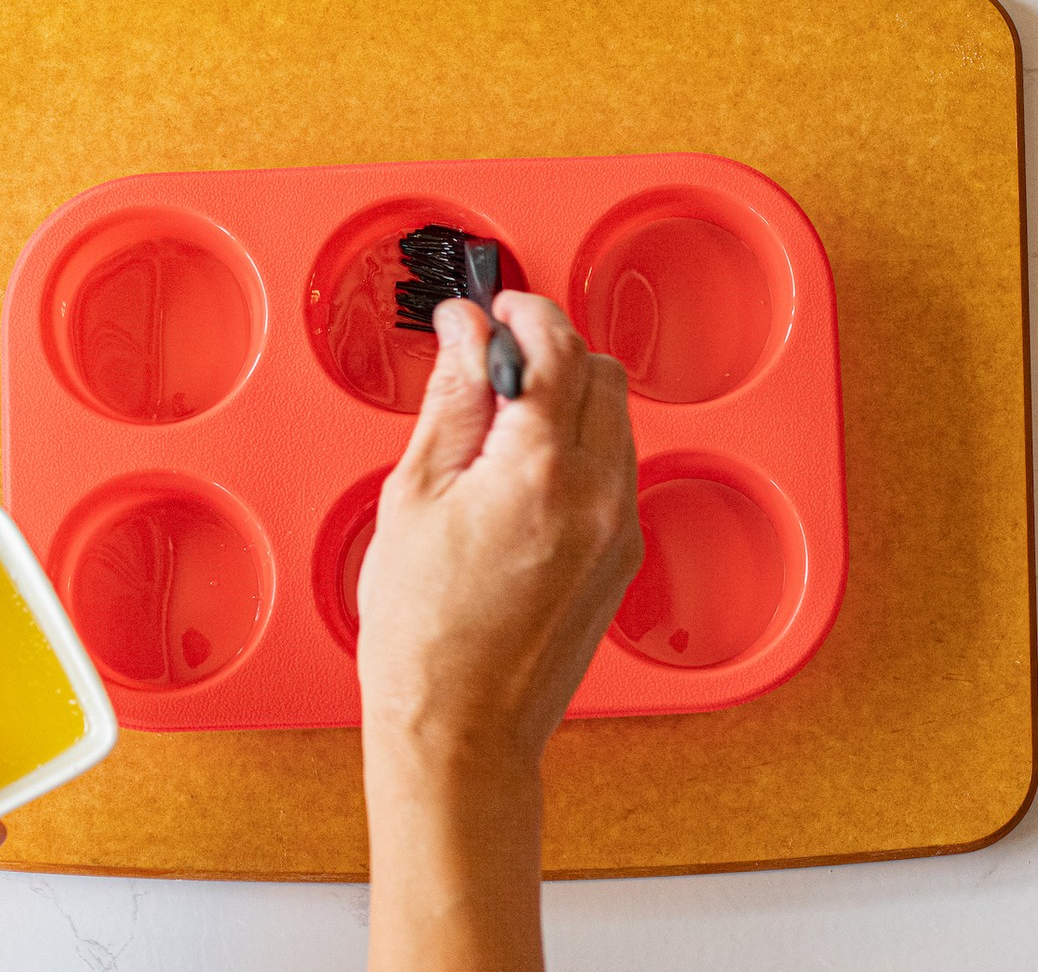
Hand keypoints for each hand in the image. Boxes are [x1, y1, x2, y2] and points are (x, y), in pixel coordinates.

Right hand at [359, 292, 642, 762]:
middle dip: (550, 346)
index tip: (491, 309)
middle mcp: (597, 494)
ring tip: (501, 422)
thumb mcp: (415, 496)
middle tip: (492, 358)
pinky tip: (525, 469)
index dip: (521, 311)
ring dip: (569, 395)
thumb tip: (465, 334)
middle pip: (600, 371)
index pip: (554, 346)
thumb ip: (451, 400)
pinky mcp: (622, 556)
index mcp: (539, 470)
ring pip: (616, 416)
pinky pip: (616, 467)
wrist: (461, 728)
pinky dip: (580, 445)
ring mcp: (618, 527)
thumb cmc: (424, 633)